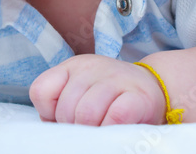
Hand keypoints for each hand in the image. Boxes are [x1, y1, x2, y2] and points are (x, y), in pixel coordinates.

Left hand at [29, 54, 166, 125]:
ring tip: (102, 129)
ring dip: (92, 130)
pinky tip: (116, 128)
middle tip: (89, 128)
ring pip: (87, 114)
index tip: (65, 119)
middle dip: (73, 127)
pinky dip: (111, 128)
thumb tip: (52, 130)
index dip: (49, 113)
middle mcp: (92, 67)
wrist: (155, 87)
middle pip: (65, 109)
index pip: (40, 90)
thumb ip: (61, 106)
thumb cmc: (110, 98)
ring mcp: (116, 78)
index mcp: (73, 67)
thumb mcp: (80, 93)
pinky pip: (115, 117)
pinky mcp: (138, 96)